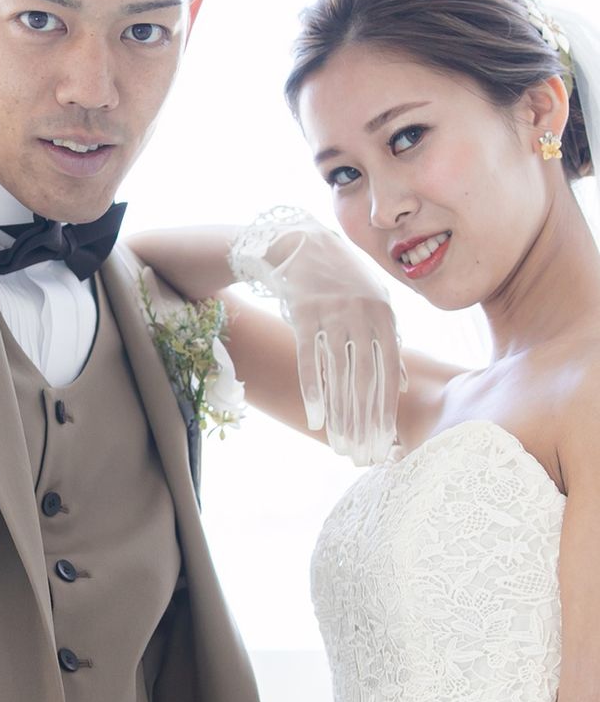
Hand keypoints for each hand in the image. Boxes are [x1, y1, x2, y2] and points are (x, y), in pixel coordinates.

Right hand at [233, 210, 403, 463]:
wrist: (300, 244)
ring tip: (339, 446)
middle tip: (362, 456)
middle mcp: (362, 317)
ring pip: (338, 376)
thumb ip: (390, 344)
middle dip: (364, 424)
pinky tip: (315, 418)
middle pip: (364, 381)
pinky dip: (313, 391)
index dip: (385, 413)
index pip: (387, 375)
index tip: (384, 445)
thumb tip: (403, 387)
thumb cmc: (342, 280)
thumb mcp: (374, 305)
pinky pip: (309, 360)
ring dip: (340, 416)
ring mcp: (333, 315)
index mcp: (385, 318)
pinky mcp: (304, 314)